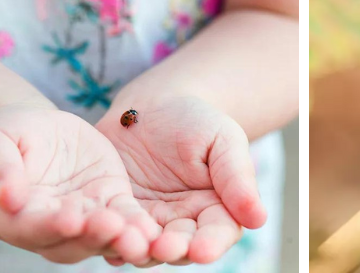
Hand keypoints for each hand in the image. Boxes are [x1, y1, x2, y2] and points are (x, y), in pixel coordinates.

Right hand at [0, 104, 161, 263]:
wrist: (37, 129)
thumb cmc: (6, 135)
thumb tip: (10, 199)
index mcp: (12, 217)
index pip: (29, 228)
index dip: (50, 226)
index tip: (71, 219)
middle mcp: (48, 229)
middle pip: (71, 241)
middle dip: (93, 236)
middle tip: (113, 227)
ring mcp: (83, 220)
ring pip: (102, 238)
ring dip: (120, 240)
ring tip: (139, 236)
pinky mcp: (110, 204)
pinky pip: (127, 220)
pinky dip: (139, 226)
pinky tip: (153, 230)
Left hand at [96, 96, 266, 265]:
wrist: (148, 109)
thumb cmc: (194, 120)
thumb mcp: (222, 139)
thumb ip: (237, 177)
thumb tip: (259, 219)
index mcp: (217, 209)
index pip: (219, 233)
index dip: (211, 244)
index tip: (201, 250)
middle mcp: (184, 224)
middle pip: (181, 248)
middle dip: (172, 250)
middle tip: (163, 248)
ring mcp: (149, 224)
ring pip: (145, 248)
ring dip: (138, 250)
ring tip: (129, 244)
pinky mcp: (118, 218)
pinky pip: (112, 234)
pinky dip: (107, 240)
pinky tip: (101, 238)